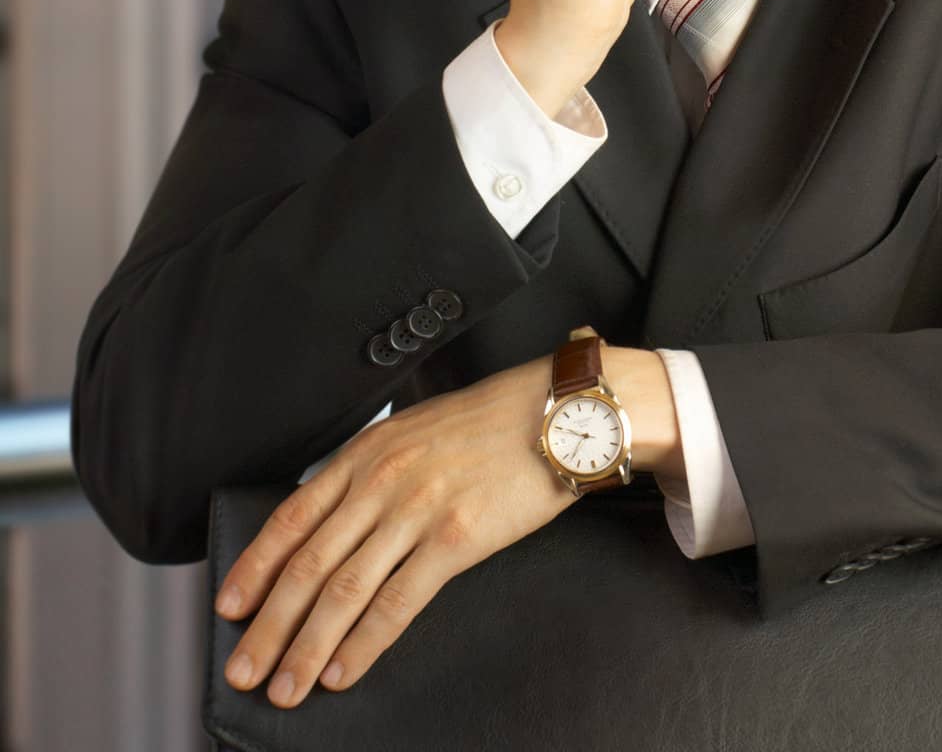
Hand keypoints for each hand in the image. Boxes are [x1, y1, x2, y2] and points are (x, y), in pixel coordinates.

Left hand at [214, 352, 571, 709]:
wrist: (552, 413)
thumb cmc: (487, 421)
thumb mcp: (413, 431)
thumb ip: (371, 471)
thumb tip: (335, 522)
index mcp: (365, 453)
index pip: (291, 519)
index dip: (254, 569)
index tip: (230, 607)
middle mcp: (380, 481)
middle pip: (307, 566)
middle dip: (268, 626)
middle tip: (243, 670)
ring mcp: (416, 510)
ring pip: (342, 591)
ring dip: (306, 648)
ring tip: (285, 687)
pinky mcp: (455, 538)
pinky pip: (396, 602)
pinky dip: (363, 644)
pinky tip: (343, 671)